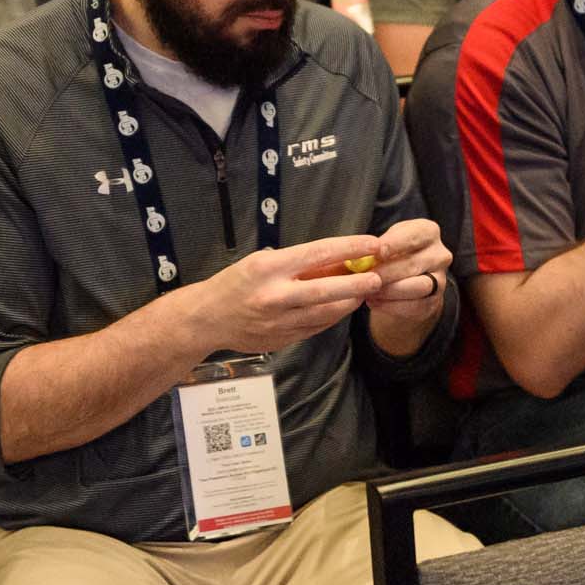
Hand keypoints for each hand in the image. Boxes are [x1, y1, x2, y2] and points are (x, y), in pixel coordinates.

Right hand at [188, 234, 384, 353]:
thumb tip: (340, 260)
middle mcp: (275, 296)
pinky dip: (332, 317)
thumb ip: (299, 263)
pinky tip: (342, 307)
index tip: (372, 244)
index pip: (318, 254)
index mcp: (270, 269)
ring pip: (326, 313)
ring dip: (349, 302)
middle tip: (378, 277)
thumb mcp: (263, 262)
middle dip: (357, 283)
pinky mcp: (281, 340)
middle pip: (327, 290)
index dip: (350, 248)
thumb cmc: (236, 283)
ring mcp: (279, 322)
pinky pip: (316, 327)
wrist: (206, 319)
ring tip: (365, 291)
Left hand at [361, 218, 451, 326]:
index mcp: (428, 232)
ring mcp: (441, 279)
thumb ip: (379, 246)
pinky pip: (415, 306)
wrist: (407, 276)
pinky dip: (392, 306)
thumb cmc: (395, 252)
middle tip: (364, 278)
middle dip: (385, 272)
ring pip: (417, 287)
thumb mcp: (388, 239)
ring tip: (369, 291)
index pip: (412, 236)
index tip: (377, 253)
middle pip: (412, 264)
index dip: (393, 244)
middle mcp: (439, 255)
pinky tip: (375, 302)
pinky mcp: (435, 301)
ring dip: (389, 291)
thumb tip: (362, 260)